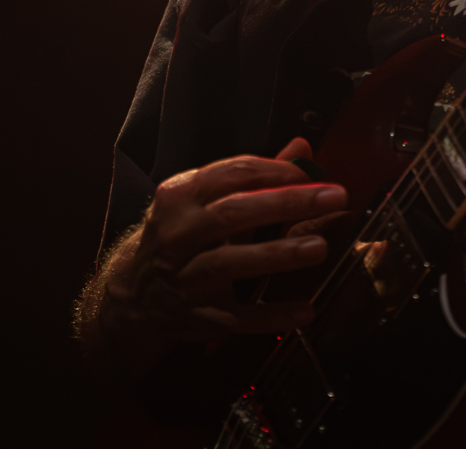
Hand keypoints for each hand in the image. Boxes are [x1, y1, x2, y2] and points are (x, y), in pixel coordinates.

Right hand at [85, 138, 347, 382]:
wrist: (133, 292)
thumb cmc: (182, 235)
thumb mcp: (206, 199)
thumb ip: (257, 175)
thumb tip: (302, 147)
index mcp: (179, 197)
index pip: (229, 174)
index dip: (274, 171)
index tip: (311, 172)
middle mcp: (177, 235)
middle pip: (234, 214)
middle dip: (286, 203)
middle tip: (332, 197)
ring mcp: (185, 278)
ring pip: (230, 264)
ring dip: (276, 254)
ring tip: (318, 247)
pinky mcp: (196, 317)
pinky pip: (238, 317)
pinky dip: (272, 315)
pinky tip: (305, 309)